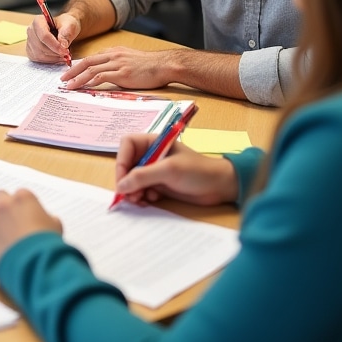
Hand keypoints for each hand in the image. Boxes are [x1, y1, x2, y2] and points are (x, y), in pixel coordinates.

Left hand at [0, 189, 61, 266]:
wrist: (35, 262)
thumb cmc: (47, 242)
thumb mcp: (55, 226)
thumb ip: (48, 218)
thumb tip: (48, 219)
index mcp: (23, 198)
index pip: (18, 195)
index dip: (21, 205)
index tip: (24, 214)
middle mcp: (4, 205)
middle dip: (3, 207)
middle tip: (10, 220)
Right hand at [26, 12, 78, 64]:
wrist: (63, 27)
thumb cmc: (65, 24)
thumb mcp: (70, 25)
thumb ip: (66, 34)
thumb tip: (63, 46)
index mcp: (38, 21)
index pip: (44, 36)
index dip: (55, 46)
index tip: (66, 51)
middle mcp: (31, 30)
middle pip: (41, 46)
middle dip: (55, 53)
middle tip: (67, 54)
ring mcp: (29, 41)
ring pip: (39, 54)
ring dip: (53, 58)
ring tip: (64, 56)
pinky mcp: (31, 50)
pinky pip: (38, 59)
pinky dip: (49, 60)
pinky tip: (57, 57)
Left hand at [60, 46, 178, 90]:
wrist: (164, 65)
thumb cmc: (151, 66)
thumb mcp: (130, 60)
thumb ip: (118, 64)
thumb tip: (108, 73)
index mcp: (114, 51)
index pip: (92, 57)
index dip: (79, 65)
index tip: (70, 72)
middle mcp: (113, 55)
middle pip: (86, 61)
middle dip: (72, 70)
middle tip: (62, 78)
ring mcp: (117, 64)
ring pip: (90, 69)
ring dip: (77, 77)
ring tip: (68, 85)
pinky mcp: (122, 73)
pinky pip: (101, 77)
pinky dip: (89, 82)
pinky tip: (83, 87)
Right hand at [114, 134, 239, 206]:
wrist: (220, 187)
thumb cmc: (197, 171)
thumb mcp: (169, 170)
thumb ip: (143, 176)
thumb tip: (121, 186)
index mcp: (153, 142)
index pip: (127, 145)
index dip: (121, 161)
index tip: (123, 179)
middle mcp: (151, 154)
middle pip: (127, 164)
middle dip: (127, 180)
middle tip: (130, 196)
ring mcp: (155, 170)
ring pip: (133, 179)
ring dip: (133, 190)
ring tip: (140, 200)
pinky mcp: (160, 184)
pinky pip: (142, 189)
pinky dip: (143, 196)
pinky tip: (151, 200)